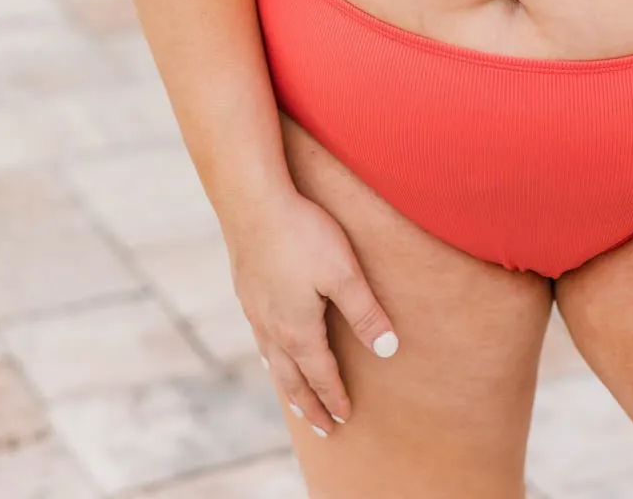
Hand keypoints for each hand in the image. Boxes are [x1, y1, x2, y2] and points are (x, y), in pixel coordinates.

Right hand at [226, 188, 398, 437]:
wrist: (251, 203)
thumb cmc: (302, 234)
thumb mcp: (344, 273)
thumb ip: (365, 312)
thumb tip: (387, 350)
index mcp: (299, 331)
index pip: (321, 375)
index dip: (335, 397)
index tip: (346, 419)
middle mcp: (273, 330)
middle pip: (293, 380)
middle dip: (310, 406)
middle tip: (323, 429)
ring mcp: (255, 312)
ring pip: (273, 362)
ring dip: (288, 386)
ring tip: (296, 401)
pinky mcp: (245, 291)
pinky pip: (260, 340)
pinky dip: (271, 359)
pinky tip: (271, 350)